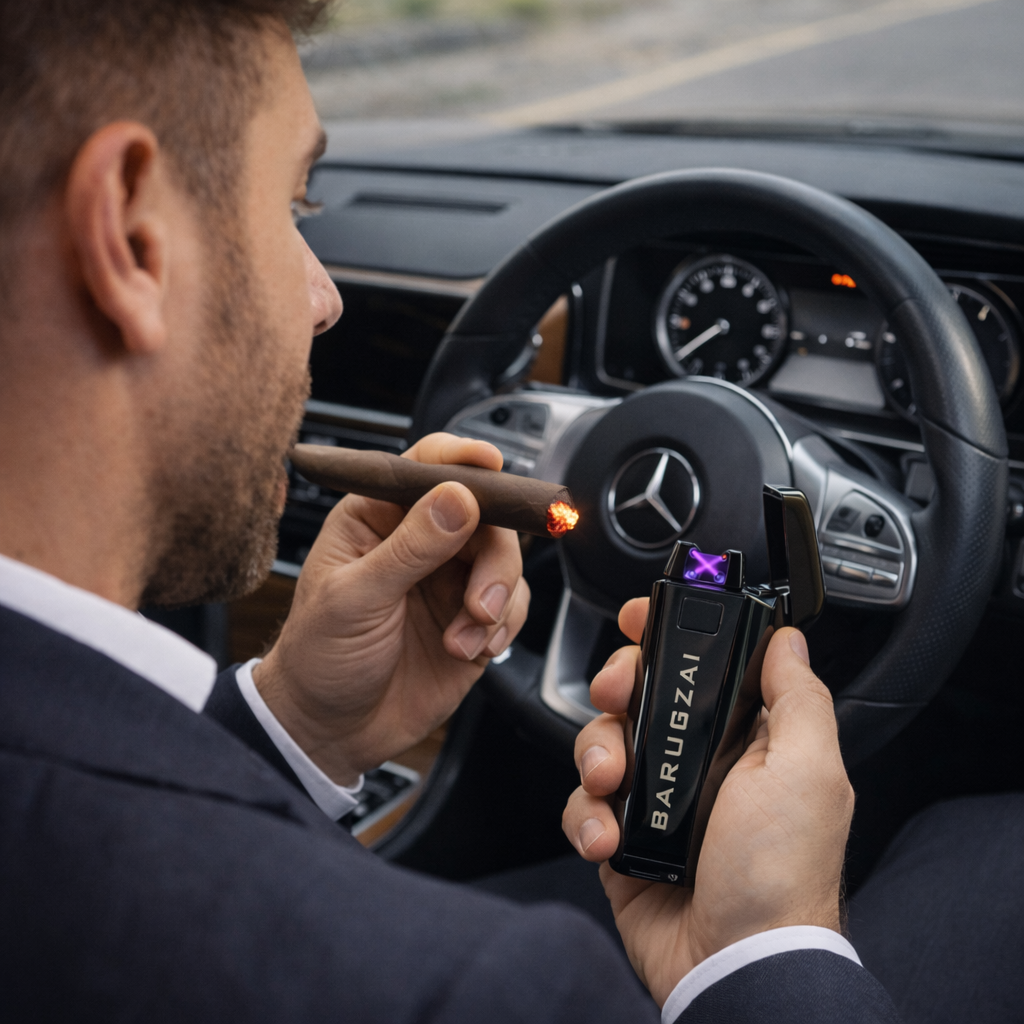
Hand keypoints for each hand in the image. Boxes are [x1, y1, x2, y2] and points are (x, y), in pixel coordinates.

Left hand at [254, 433, 529, 784]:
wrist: (330, 729)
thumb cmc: (319, 657)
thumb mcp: (353, 599)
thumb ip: (408, 548)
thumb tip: (457, 498)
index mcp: (376, 517)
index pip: (425, 467)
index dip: (463, 459)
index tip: (491, 467)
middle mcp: (419, 540)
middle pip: (484, 515)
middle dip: (494, 558)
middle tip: (480, 601)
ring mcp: (449, 579)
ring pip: (505, 560)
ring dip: (498, 598)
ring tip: (467, 636)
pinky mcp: (473, 619)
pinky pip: (513, 604)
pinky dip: (504, 626)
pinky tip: (472, 648)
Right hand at [562, 598, 853, 1005]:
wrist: (735, 964)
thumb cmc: (780, 874)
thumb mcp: (809, 771)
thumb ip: (798, 697)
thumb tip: (790, 641)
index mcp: (746, 738)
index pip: (701, 667)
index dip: (667, 636)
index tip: (641, 620)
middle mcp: (698, 762)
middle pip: (639, 693)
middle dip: (619, 687)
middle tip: (617, 698)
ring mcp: (656, 800)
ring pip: (601, 742)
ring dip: (595, 755)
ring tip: (612, 786)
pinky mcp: (621, 838)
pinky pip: (581, 804)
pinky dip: (585, 817)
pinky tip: (610, 841)